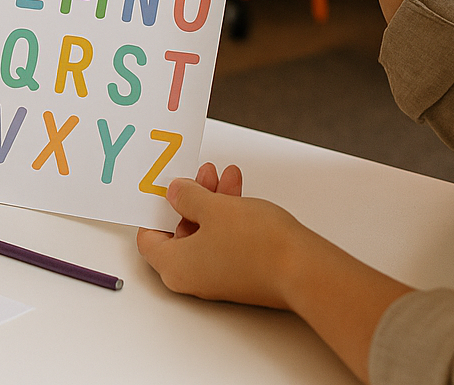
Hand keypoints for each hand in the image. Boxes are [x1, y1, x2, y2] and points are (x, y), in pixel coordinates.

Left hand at [136, 164, 306, 309]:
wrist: (305, 269)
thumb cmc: (258, 246)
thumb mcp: (213, 207)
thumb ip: (187, 197)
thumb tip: (175, 193)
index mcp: (175, 267)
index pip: (148, 240)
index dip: (155, 211)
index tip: (163, 190)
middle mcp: (194, 278)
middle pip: (180, 232)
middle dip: (190, 199)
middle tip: (198, 176)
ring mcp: (219, 278)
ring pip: (206, 233)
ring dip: (213, 202)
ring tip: (224, 175)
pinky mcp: (242, 275)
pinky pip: (226, 241)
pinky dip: (229, 217)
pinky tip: (239, 191)